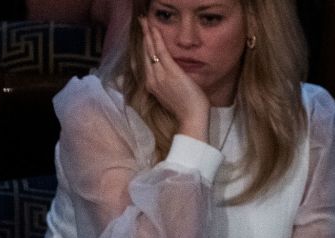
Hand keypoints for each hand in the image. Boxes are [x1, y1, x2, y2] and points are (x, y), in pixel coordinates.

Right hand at [139, 16, 209, 139]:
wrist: (192, 119)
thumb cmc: (187, 110)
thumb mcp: (174, 96)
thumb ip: (169, 85)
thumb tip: (172, 78)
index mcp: (153, 85)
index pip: (146, 62)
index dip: (144, 48)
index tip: (144, 37)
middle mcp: (152, 79)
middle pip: (145, 53)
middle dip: (144, 36)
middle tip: (142, 23)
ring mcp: (160, 75)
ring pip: (151, 50)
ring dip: (148, 33)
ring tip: (145, 21)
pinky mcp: (170, 72)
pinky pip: (161, 51)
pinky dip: (157, 38)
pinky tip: (154, 29)